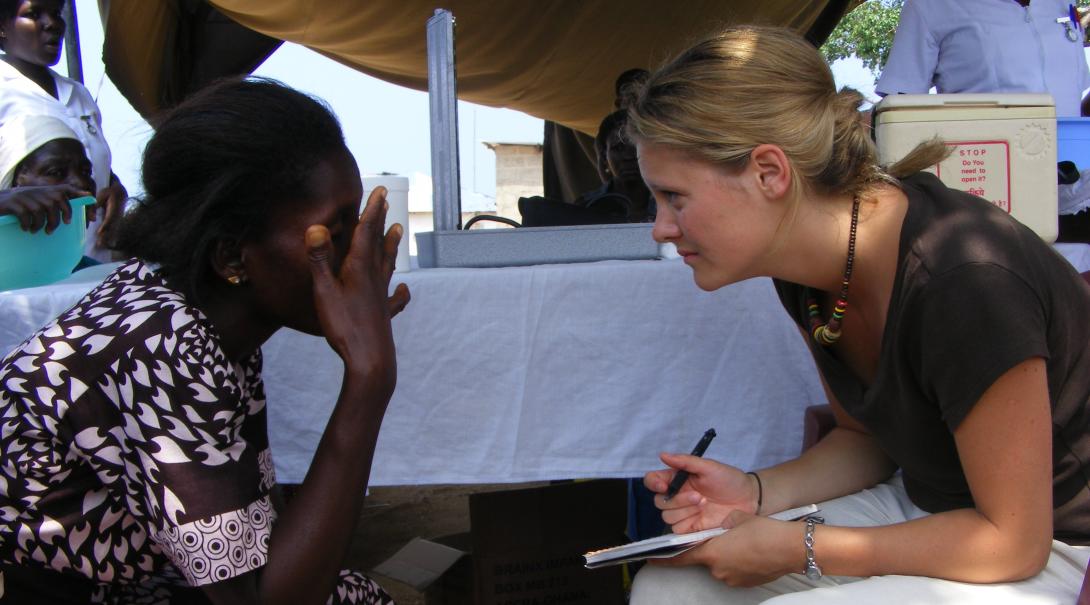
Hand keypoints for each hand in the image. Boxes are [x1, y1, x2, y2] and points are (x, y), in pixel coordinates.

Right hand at [0, 185, 90, 232]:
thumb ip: (55, 203)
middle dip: (57, 220)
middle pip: (57, 203)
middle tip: (51, 231)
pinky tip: (25, 229)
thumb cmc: (22, 204)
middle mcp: (37, 191)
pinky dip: (28, 225)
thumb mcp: (39, 200)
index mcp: (45, 191)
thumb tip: (74, 214)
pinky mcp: (14, 204)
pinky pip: (27, 216)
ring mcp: (25, 196)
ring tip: (36, 231)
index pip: (67, 190)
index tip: (91, 217)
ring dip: (40, 225)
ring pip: (42, 211)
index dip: (81, 199)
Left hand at [94, 178, 127, 248]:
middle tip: (99, 244)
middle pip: (112, 227)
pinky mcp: (117, 221)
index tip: (100, 232)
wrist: (121, 192)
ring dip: (107, 239)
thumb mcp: (102, 194)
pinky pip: (114, 230)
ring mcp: (118, 219)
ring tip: (100, 246)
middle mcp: (118, 215)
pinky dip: (110, 237)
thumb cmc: (110, 192)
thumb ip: (96, 203)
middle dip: (106, 236)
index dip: (105, 226)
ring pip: (113, 230)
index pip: (110, 219)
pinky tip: (107, 245)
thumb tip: (92, 214)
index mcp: (114, 208)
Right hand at [306, 187, 410, 389]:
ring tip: (397, 231)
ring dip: (391, 246)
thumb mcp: (324, 291)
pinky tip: (404, 288)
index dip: (372, 211)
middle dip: (380, 221)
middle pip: (378, 244)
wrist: (371, 360)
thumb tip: (316, 227)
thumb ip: (320, 259)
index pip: (366, 233)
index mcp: (359, 269)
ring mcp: (381, 296)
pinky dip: (400, 290)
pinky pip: (394, 298)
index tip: (380, 190)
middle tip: (387, 201)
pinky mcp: (384, 314)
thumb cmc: (344, 326)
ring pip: (387, 264)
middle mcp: (374, 279)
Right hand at [644, 454, 758, 532]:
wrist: (748, 498)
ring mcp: (684, 512)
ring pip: (667, 516)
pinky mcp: (692, 527)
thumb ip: (686, 461)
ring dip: (685, 511)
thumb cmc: (729, 479)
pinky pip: (678, 530)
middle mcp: (677, 496)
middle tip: (699, 497)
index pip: (653, 481)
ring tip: (705, 504)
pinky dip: (687, 524)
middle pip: (659, 502)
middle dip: (678, 500)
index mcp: (677, 479)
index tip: (664, 486)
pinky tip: (702, 517)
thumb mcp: (709, 467)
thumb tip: (663, 455)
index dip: (653, 484)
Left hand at [655, 511, 802, 586]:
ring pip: (721, 564)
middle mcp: (718, 570)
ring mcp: (731, 579)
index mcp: (711, 553)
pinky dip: (738, 561)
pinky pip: (734, 571)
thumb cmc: (763, 531)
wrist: (791, 549)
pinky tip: (752, 552)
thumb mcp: (738, 518)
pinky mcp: (745, 583)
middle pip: (706, 558)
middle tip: (726, 536)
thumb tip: (723, 525)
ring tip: (745, 542)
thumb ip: (723, 523)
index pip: (682, 557)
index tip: (651, 560)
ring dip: (727, 554)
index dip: (665, 559)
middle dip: (711, 547)